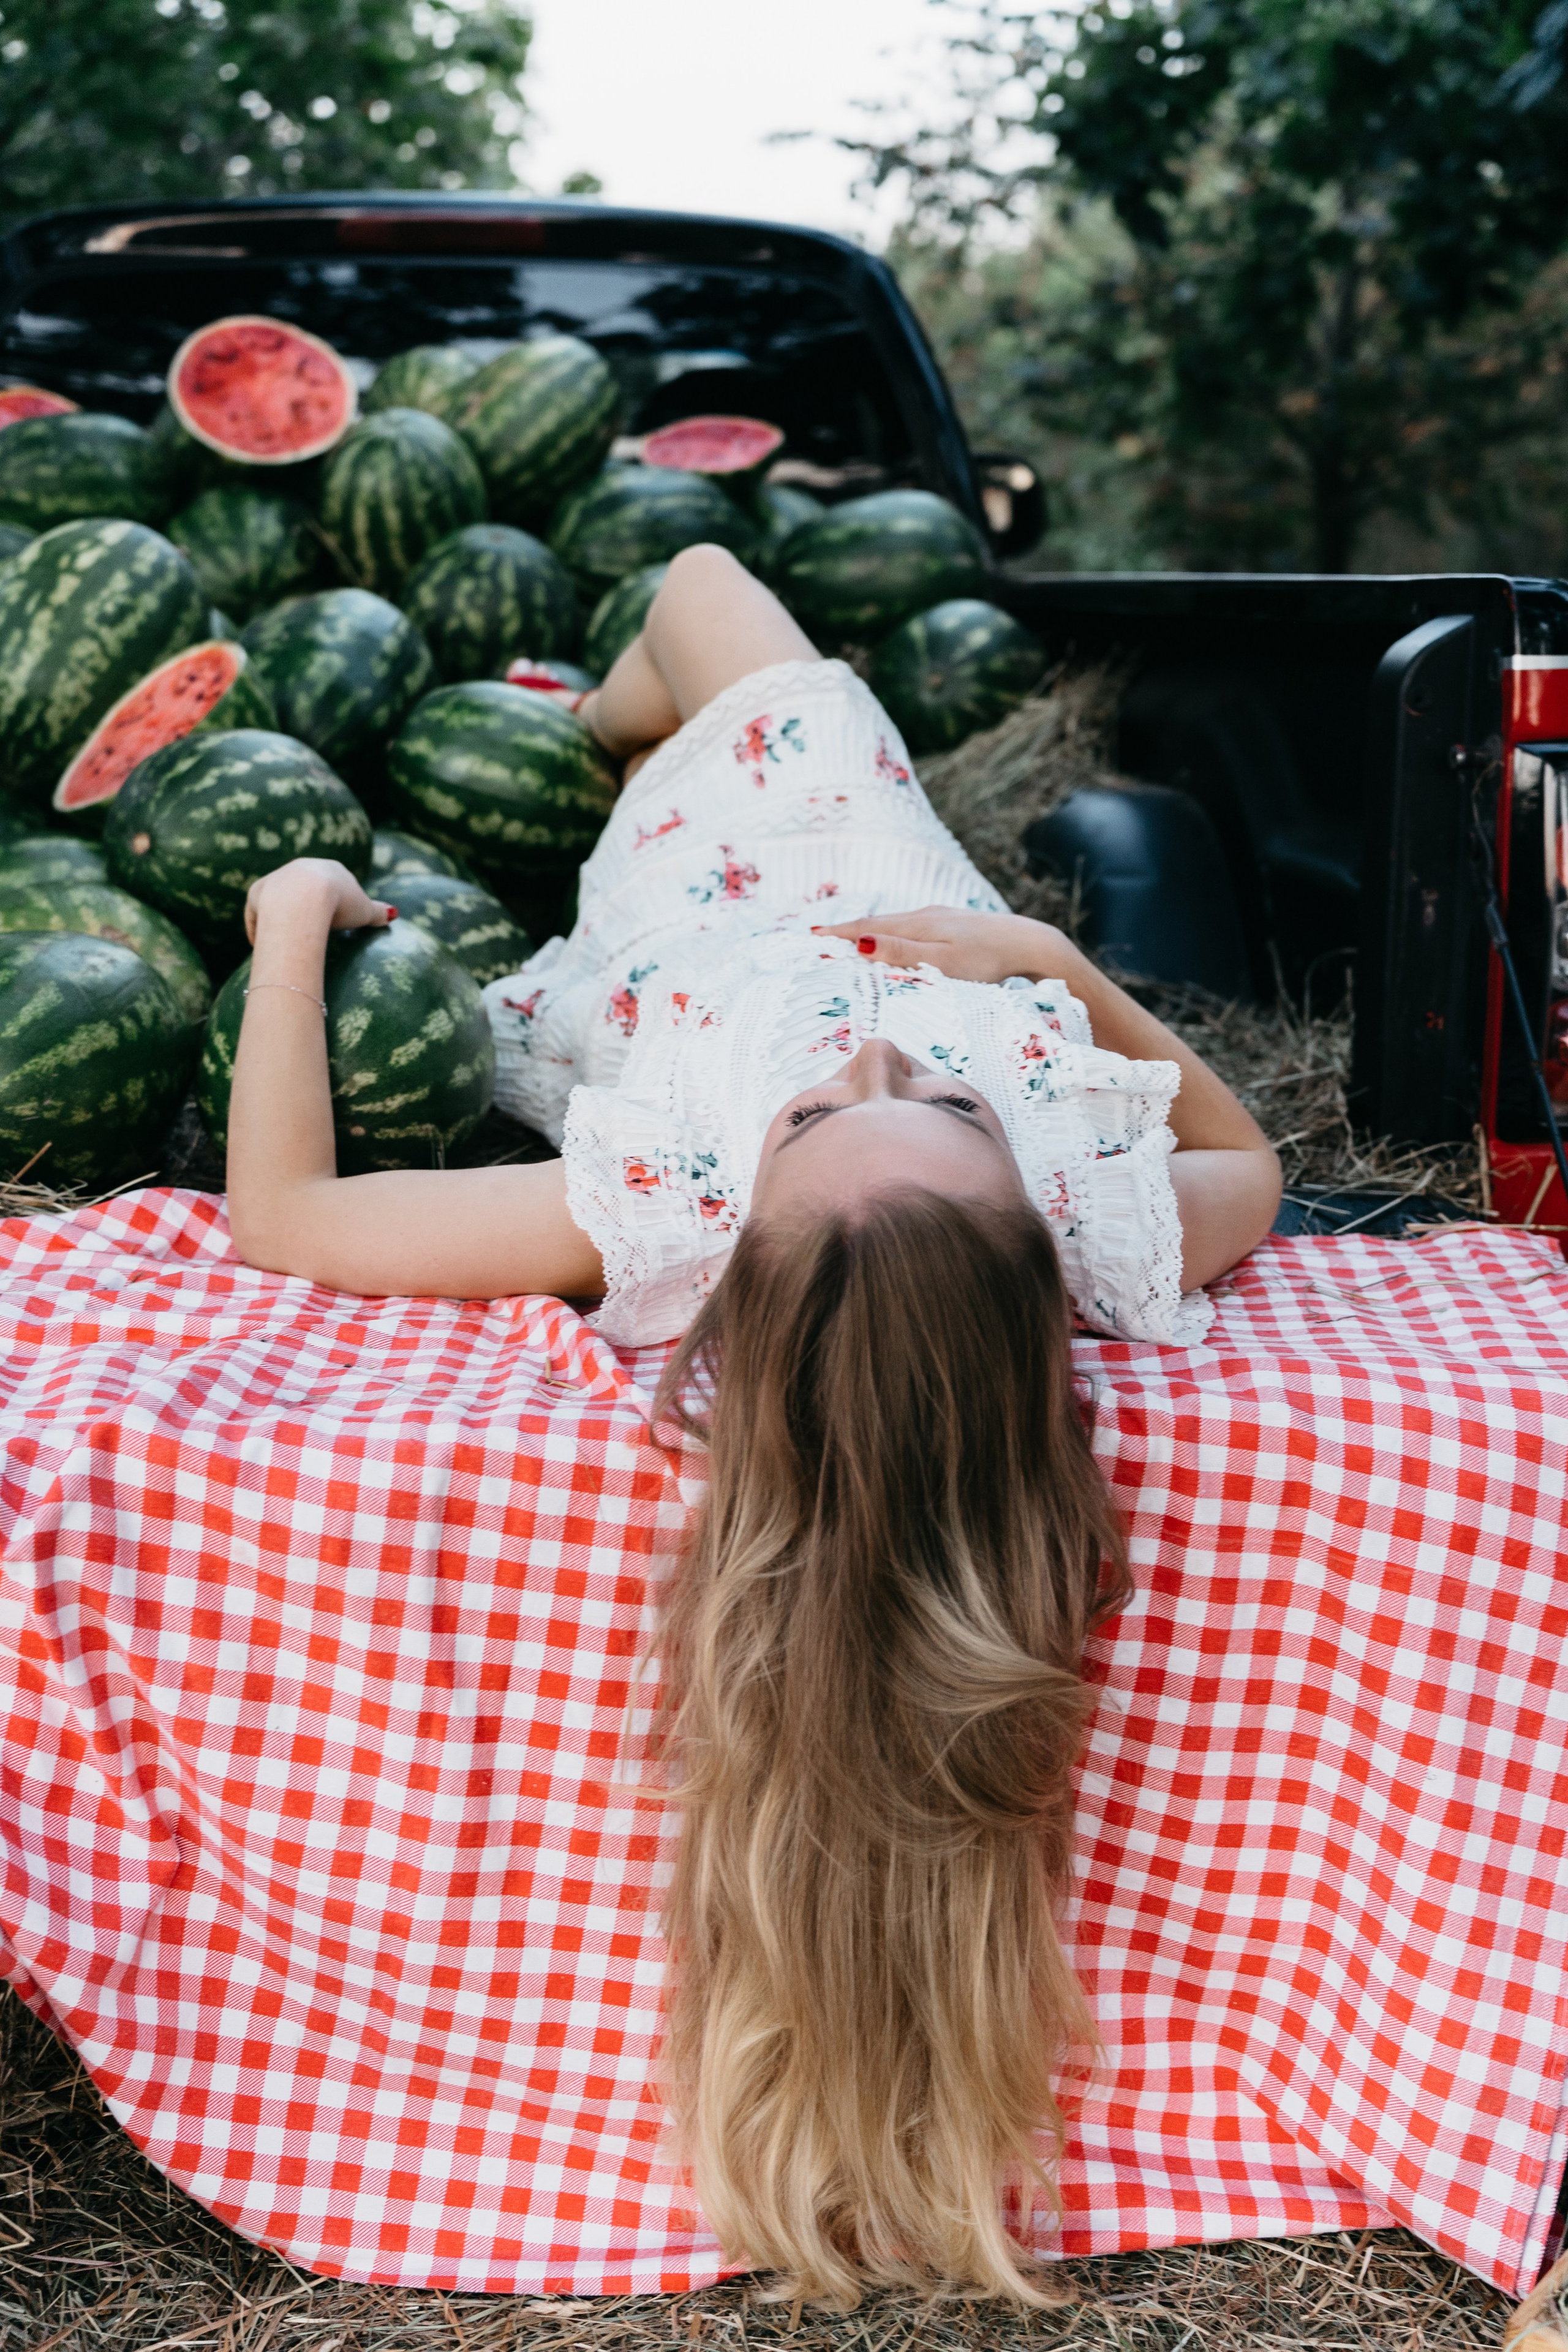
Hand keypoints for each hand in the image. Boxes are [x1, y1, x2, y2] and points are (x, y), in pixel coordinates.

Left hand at [244, 859, 394, 946]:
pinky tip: (260, 943)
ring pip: (278, 899)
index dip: (334, 900)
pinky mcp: (257, 893)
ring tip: (283, 938)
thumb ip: (378, 912)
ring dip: (280, 916)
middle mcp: (300, 868)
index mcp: (328, 869)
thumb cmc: (339, 903)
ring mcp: (277, 879)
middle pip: (304, 888)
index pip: (332, 884)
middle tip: (310, 926)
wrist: (305, 897)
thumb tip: (392, 914)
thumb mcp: (364, 910)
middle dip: (307, 905)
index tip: (334, 916)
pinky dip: (259, 927)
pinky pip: (258, 913)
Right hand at [812, 906, 1071, 985]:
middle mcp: (924, 915)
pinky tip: (893, 939)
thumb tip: (861, 942)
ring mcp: (939, 917)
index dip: (838, 933)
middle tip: (817, 937)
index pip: (867, 928)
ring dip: (868, 930)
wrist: (1028, 944)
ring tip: (846, 938)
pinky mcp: (953, 924)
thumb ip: (902, 952)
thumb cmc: (986, 960)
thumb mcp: (942, 962)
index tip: (810, 937)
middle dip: (846, 930)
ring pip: (895, 923)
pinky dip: (891, 933)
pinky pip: (911, 927)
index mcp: (917, 924)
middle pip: (877, 922)